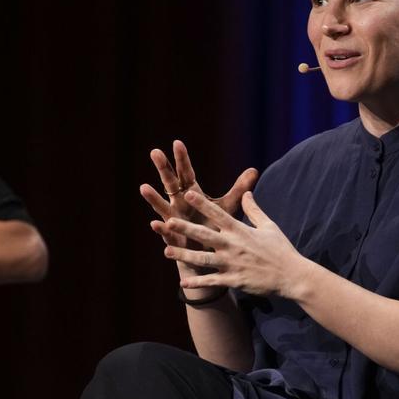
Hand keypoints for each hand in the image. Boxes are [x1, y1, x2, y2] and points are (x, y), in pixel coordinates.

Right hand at [139, 139, 257, 255]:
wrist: (209, 256)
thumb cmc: (215, 228)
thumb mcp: (227, 207)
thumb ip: (238, 189)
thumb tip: (254, 170)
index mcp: (192, 195)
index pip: (187, 173)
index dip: (182, 159)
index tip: (177, 143)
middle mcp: (180, 205)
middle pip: (170, 184)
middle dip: (163, 169)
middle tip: (155, 152)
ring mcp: (175, 221)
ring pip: (162, 207)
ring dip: (153, 198)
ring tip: (144, 187)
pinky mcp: (175, 239)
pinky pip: (166, 233)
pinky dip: (160, 228)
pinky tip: (154, 223)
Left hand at [162, 191, 309, 298]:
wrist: (292, 276)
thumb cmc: (281, 249)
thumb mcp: (269, 226)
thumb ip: (254, 210)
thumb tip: (247, 192)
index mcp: (241, 231)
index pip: (218, 214)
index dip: (202, 204)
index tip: (187, 194)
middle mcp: (233, 246)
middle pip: (205, 235)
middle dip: (186, 229)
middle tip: (168, 222)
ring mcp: (232, 264)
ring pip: (203, 259)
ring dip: (184, 256)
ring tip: (167, 251)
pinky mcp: (234, 280)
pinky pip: (212, 281)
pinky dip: (197, 282)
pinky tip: (182, 282)